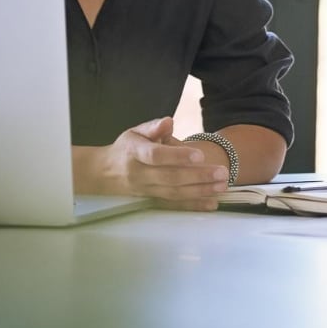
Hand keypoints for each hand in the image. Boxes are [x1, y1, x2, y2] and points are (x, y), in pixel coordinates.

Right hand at [76, 116, 230, 210]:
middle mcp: (140, 174)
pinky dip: (193, 206)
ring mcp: (145, 190)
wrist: (104, 173)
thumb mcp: (134, 132)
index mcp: (135, 153)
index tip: (199, 155)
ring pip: (174, 193)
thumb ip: (153, 127)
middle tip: (222, 172)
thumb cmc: (126, 148)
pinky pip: (173, 205)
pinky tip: (212, 204)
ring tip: (222, 186)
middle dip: (198, 176)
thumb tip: (168, 121)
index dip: (177, 156)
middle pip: (170, 177)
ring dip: (200, 191)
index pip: (156, 155)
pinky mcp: (151, 201)